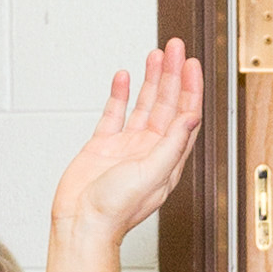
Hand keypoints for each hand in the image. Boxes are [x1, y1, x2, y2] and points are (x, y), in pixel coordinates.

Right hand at [47, 47, 205, 248]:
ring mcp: (126, 147)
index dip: (191, 87)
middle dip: (173, 74)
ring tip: (155, 55)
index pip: (186, 115)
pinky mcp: (103, 146)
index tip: (192, 63)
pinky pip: (114, 114)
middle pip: (168, 104)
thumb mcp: (151, 174)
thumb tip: (191, 116)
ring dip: (151, 79)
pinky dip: (120, 94)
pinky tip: (123, 78)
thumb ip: (172, 144)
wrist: (81, 223)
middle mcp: (150, 150)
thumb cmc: (116, 209)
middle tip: (175, 47)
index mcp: (168, 158)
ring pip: (144, 104)